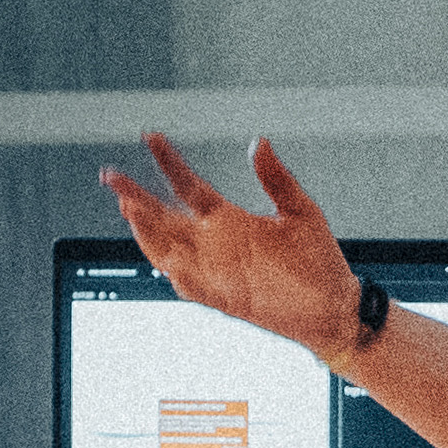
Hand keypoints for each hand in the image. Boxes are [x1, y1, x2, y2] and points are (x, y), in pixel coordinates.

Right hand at [103, 132, 362, 354]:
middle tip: (113, 177)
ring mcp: (217, 272)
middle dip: (137, 198)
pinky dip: (178, 274)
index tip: (152, 138)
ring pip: (169, 251)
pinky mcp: (226, 299)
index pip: (188, 186)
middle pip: (165, 218)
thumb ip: (276, 178)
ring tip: (131, 208)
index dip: (169, 163)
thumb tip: (260, 143)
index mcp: (230, 220)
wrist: (334, 309)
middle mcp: (216, 245)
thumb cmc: (319, 262)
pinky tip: (165, 260)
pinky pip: (193, 287)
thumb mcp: (301, 211)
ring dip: (148, 232)